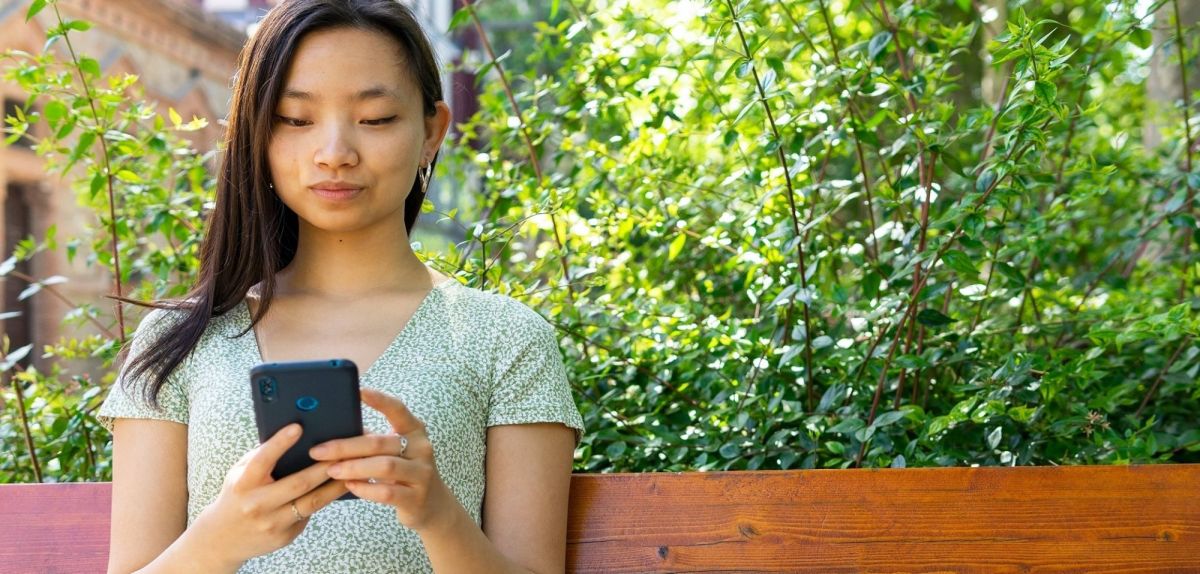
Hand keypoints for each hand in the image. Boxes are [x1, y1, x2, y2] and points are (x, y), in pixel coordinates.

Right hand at [187, 423, 348, 566]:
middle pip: (298, 483)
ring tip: (353, 470)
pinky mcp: (285, 536)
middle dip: (324, 466)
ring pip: (312, 502)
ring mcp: (272, 523)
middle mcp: (257, 505)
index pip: (262, 460)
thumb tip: (293, 434)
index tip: (298, 427)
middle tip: (344, 451)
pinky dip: (326, 499)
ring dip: (335, 485)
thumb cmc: (237, 494)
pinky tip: (341, 487)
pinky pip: (310, 514)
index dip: (280, 443)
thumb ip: (261, 456)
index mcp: (244, 484)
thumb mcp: (240, 473)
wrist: (224, 538)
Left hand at [309, 388, 459, 533]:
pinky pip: (386, 492)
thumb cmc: (403, 471)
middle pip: (380, 442)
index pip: (397, 409)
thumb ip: (372, 440)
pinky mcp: (416, 497)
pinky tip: (350, 486)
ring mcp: (422, 473)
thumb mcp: (394, 451)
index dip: (379, 400)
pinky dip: (365, 488)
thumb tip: (333, 431)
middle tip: (319, 451)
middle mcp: (422, 448)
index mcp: (415, 430)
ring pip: (384, 467)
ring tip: (331, 470)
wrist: (432, 504)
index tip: (358, 391)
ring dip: (353, 468)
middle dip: (346, 446)